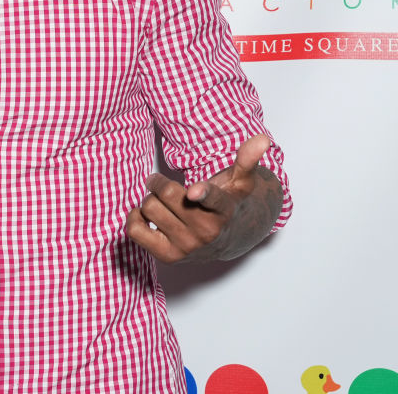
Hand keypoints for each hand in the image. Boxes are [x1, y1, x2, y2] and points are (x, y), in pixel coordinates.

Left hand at [125, 134, 279, 262]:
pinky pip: (135, 231)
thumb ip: (247, 159)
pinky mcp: (168, 257)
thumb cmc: (228, 204)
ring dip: (151, 200)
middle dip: (160, 183)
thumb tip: (262, 139)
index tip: (193, 192)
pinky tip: (146, 214)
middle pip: (167, 193)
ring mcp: (187, 246)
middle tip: (163, 184)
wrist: (226, 241)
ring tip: (162, 203)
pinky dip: (134, 218)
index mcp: (223, 209)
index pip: (213, 200)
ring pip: (150, 208)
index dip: (202, 194)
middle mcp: (206, 231)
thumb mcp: (240, 181)